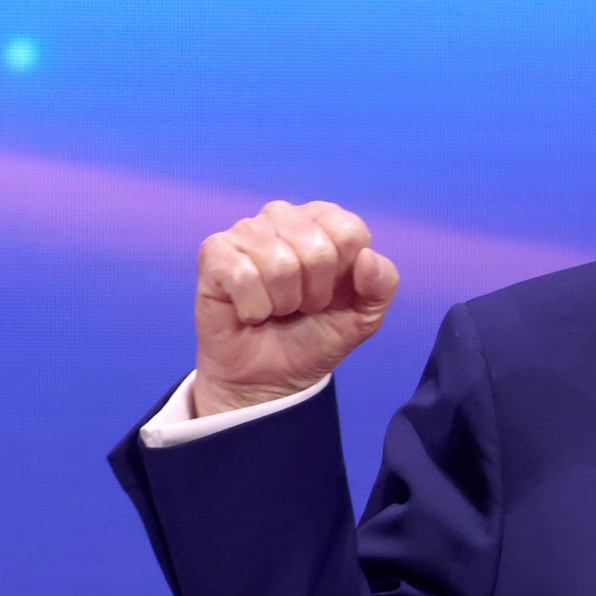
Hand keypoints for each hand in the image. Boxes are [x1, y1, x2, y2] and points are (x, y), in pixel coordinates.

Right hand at [193, 201, 398, 415]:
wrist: (269, 378)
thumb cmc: (313, 337)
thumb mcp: (364, 316)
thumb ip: (382, 284)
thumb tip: (366, 257)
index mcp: (323, 222)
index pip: (350, 231)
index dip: (345, 276)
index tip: (331, 294)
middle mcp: (283, 216)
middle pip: (318, 249)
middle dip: (314, 294)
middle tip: (300, 307)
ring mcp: (246, 230)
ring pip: (281, 264)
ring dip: (283, 303)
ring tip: (275, 309)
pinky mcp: (213, 252)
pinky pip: (243, 276)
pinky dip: (253, 307)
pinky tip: (249, 311)